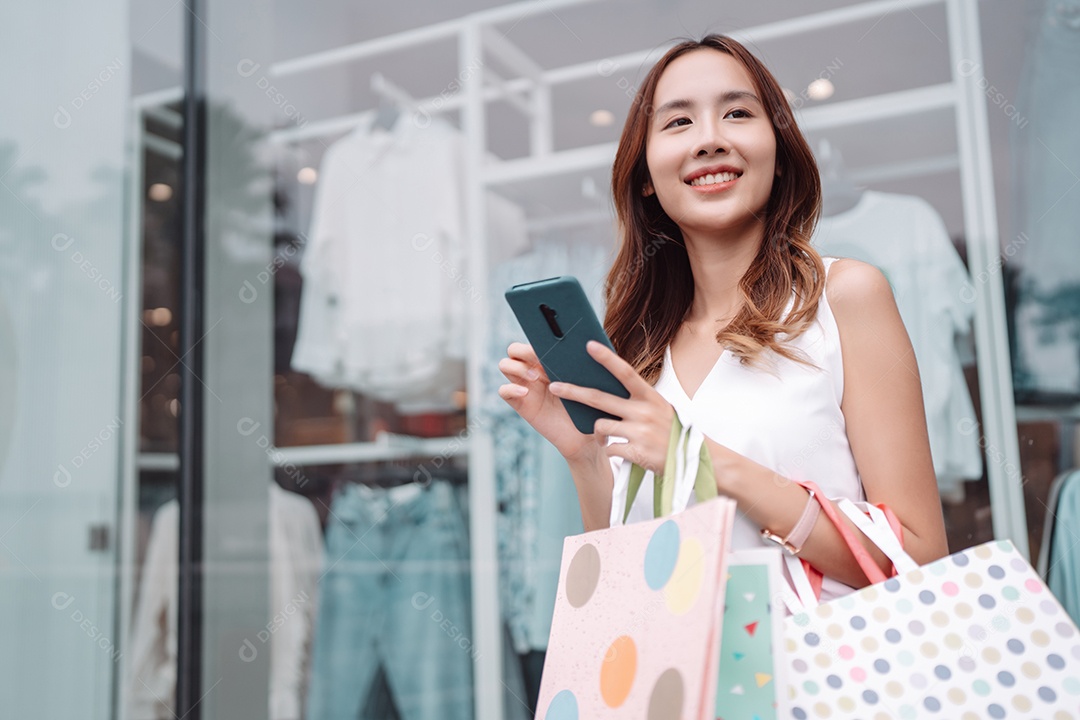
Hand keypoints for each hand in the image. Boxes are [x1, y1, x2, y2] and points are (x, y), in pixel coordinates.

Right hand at [498, 342, 596, 461]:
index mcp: (550, 361)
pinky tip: (526, 392)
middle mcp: (534, 371)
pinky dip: (510, 388)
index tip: (549, 347)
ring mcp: (526, 386)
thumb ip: (583, 364)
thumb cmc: (590, 406)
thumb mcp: (590, 382)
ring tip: (536, 378)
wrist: (585, 435)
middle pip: (514, 349)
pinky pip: (504, 390)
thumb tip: (589, 343)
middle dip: (523, 351)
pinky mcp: (521, 403)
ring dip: (517, 368)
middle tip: (540, 361)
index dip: (536, 340)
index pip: (532, 340)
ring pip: (505, 365)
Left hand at [547, 341, 674, 474]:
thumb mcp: (658, 408)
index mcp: (650, 397)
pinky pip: (609, 448)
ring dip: (600, 432)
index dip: (606, 358)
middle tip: (554, 386)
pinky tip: (626, 451)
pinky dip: (612, 450)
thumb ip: (636, 398)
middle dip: (573, 392)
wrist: (692, 461)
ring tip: (613, 436)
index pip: (625, 372)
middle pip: (599, 398)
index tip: (589, 345)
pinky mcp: (637, 452)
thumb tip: (609, 383)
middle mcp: (645, 411)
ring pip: (600, 426)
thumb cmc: (671, 431)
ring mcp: (640, 432)